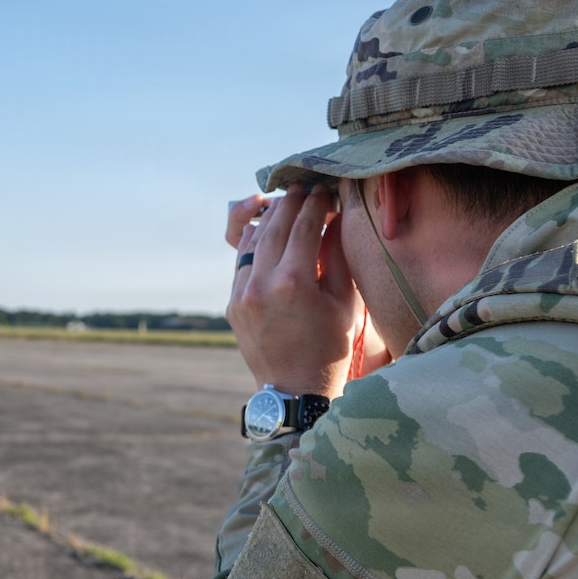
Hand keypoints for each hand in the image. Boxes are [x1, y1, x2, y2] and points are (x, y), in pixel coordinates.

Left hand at [226, 184, 366, 398]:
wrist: (295, 391)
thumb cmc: (331, 348)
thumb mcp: (345, 301)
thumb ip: (336, 256)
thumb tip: (333, 218)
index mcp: (293, 283)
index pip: (304, 227)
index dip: (315, 204)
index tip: (324, 189)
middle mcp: (261, 285)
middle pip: (275, 227)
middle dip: (290, 203)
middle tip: (304, 187)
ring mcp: (241, 295)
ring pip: (253, 242)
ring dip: (270, 220)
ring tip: (286, 204)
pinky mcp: (232, 303)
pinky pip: (242, 263)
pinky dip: (255, 244)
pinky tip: (267, 231)